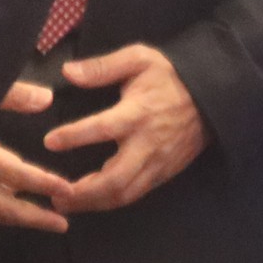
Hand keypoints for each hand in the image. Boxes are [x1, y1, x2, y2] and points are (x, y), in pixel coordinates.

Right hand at [0, 79, 68, 231]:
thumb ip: (8, 95)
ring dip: (15, 215)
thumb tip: (46, 99)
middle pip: (1, 203)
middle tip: (61, 223)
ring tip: (43, 219)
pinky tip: (6, 202)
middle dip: (32, 215)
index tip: (64, 188)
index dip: (39, 181)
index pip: (12, 171)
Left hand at [42, 45, 206, 212]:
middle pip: (114, 178)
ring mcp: (158, 163)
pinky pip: (136, 194)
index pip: (102, 128)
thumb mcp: (139, 59)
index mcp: (138, 113)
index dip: (74, 136)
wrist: (212, 96)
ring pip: (125, 193)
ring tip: (66, 203)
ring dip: (94, 203)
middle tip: (55, 194)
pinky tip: (93, 201)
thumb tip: (68, 72)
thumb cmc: (171, 75)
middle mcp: (148, 144)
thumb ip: (103, 67)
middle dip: (83, 192)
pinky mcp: (164, 173)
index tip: (49, 142)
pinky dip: (112, 201)